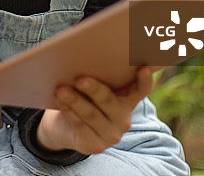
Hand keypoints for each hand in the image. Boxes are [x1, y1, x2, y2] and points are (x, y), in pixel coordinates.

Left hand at [35, 66, 152, 154]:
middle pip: (109, 102)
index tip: (143, 67)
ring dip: (75, 100)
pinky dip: (68, 110)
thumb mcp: (92, 87)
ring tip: (61, 89)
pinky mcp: (95, 146)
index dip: (144, 80)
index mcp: (127, 101)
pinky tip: (59, 99)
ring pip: (91, 114)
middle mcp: (123, 119)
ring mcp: (111, 135)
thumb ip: (97, 76)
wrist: (64, 127)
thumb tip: (85, 57)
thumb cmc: (82, 98)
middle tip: (80, 78)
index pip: (141, 90)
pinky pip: (80, 125)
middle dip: (94, 89)